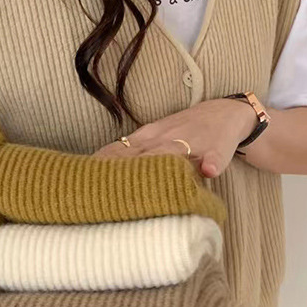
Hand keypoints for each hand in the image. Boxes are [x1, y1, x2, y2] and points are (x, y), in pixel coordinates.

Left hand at [93, 98, 257, 177]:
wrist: (223, 114)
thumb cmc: (181, 134)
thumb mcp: (151, 141)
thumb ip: (128, 155)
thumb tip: (94, 171)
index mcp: (147, 139)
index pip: (118, 151)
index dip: (102, 165)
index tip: (83, 180)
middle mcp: (165, 139)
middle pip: (141, 155)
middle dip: (124, 172)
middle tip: (106, 193)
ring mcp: (191, 143)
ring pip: (174, 153)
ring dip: (162, 165)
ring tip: (150, 185)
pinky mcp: (216, 149)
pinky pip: (214, 157)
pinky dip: (211, 163)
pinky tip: (210, 172)